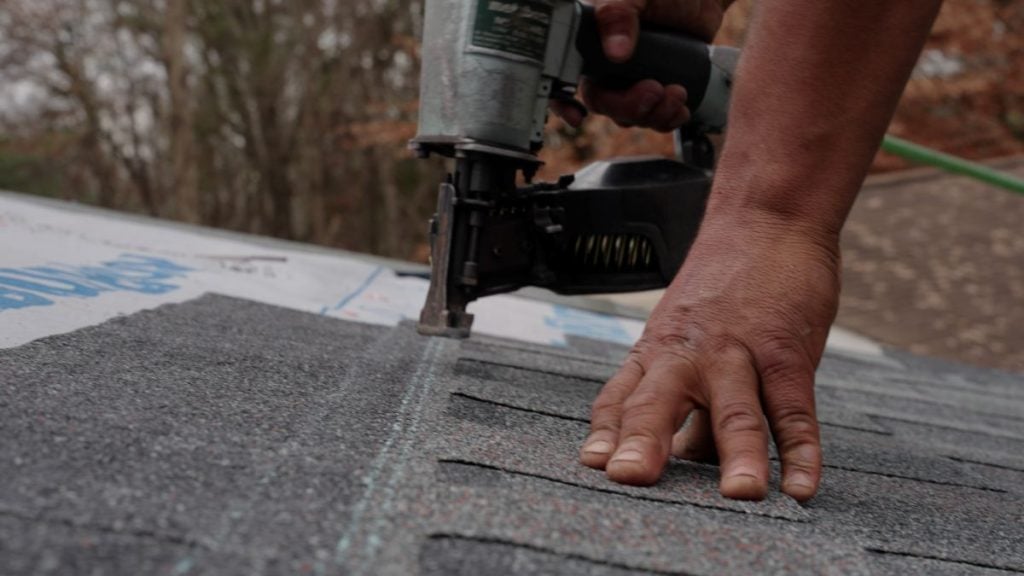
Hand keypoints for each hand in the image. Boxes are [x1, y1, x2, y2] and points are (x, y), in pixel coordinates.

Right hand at [552, 0, 729, 130]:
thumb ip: (618, 14)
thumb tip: (614, 52)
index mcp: (591, 41)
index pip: (564, 76)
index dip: (563, 102)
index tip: (577, 116)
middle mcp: (606, 64)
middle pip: (602, 103)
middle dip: (628, 107)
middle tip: (654, 90)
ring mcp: (631, 80)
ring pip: (629, 115)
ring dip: (652, 114)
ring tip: (676, 93)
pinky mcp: (656, 88)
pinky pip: (653, 117)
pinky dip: (667, 119)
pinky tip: (680, 108)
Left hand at [578, 213, 840, 501]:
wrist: (767, 219)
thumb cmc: (724, 287)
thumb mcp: (685, 334)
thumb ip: (680, 397)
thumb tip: (676, 458)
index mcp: (656, 353)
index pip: (619, 398)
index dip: (605, 432)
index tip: (591, 467)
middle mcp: (689, 355)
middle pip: (659, 400)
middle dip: (643, 441)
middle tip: (629, 479)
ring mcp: (739, 354)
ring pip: (734, 409)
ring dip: (737, 454)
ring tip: (738, 497)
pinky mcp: (788, 353)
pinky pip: (794, 410)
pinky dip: (802, 451)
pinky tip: (802, 488)